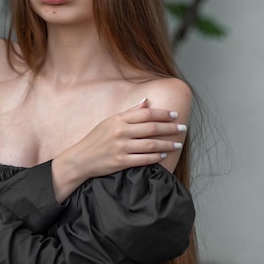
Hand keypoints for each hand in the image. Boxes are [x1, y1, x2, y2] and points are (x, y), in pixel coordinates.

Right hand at [52, 98, 185, 201]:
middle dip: (170, 128)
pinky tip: (164, 155)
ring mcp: (120, 147)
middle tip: (182, 128)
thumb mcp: (110, 121)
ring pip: (150, 144)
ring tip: (178, 144)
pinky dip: (155, 157)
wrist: (80, 159)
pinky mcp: (120, 162)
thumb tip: (146, 102)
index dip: (162, 114)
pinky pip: (143, 159)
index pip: (146, 113)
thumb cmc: (96, 139)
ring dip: (167, 144)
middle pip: (151, 128)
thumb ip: (130, 112)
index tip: (175, 115)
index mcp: (118, 119)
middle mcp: (120, 131)